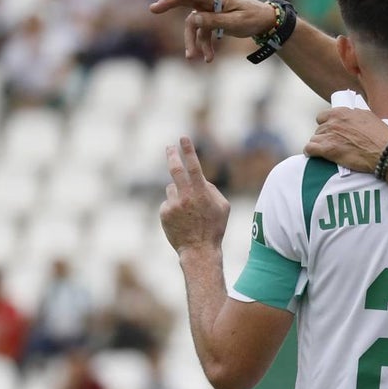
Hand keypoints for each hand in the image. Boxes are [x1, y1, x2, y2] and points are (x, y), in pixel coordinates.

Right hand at [148, 0, 276, 62]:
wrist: (266, 23)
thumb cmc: (253, 18)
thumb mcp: (235, 22)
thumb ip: (213, 21)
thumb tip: (192, 19)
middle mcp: (211, 2)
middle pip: (186, 1)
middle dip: (170, 5)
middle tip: (153, 9)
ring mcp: (211, 11)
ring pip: (194, 25)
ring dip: (193, 41)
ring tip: (192, 58)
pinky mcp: (213, 21)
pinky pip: (204, 33)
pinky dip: (205, 46)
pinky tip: (208, 59)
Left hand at [160, 136, 231, 253]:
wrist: (198, 250)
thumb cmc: (214, 228)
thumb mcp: (223, 207)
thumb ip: (212, 189)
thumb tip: (200, 179)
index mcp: (200, 193)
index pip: (193, 166)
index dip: (188, 150)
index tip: (183, 137)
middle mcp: (185, 196)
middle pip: (175, 169)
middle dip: (172, 155)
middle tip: (169, 147)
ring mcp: (173, 204)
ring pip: (172, 189)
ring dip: (178, 193)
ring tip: (187, 211)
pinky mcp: (164, 212)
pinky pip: (168, 202)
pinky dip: (173, 207)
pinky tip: (181, 220)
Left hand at [304, 108, 387, 173]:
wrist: (385, 151)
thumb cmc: (381, 137)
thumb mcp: (368, 117)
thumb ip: (355, 115)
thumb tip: (351, 116)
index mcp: (342, 112)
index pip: (323, 116)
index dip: (326, 124)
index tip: (331, 131)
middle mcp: (334, 121)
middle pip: (319, 129)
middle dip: (325, 136)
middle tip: (333, 144)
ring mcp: (329, 135)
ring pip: (314, 139)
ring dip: (319, 145)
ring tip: (326, 152)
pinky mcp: (327, 149)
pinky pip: (309, 149)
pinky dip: (310, 152)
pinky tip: (314, 155)